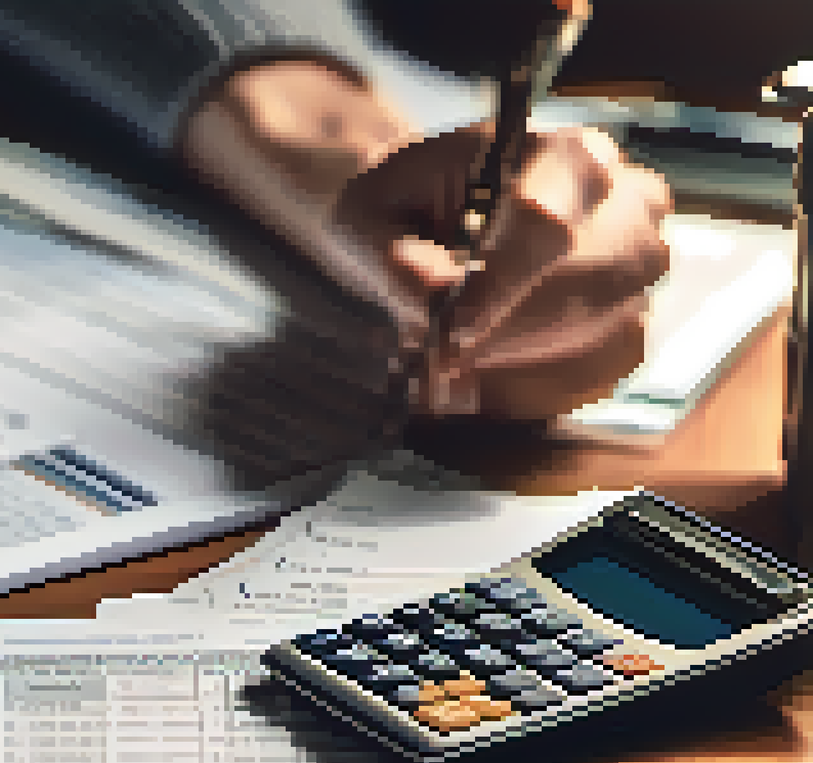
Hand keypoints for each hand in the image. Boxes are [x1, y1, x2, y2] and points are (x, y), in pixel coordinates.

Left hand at [180, 58, 671, 421]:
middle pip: (591, 282)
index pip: (540, 226)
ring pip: (610, 328)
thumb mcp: (359, 222)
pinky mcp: (628, 298)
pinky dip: (544, 385)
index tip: (442, 342)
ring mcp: (636, 243)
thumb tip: (434, 313)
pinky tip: (482, 383)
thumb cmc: (378, 203)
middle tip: (435, 369)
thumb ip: (395, 263)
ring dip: (525, 366)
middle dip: (504, 338)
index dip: (491, 296)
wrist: (405, 202)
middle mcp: (613, 187)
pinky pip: (610, 362)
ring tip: (450, 375)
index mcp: (546, 145)